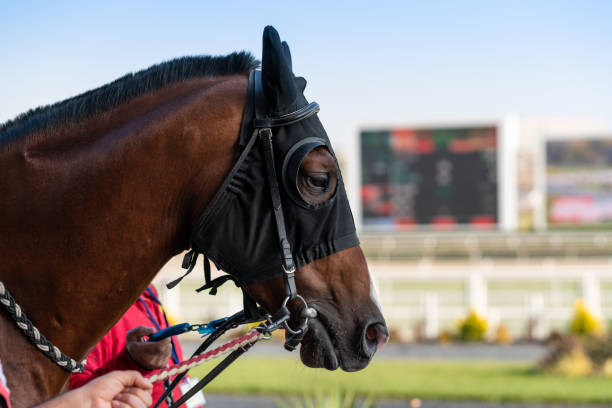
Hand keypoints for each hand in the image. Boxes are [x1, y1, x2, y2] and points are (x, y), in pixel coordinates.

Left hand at [34, 370, 151, 407]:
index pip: (148, 391)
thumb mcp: (119, 376)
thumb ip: (136, 377)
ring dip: (128, 400)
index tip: (127, 385)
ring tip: (114, 400)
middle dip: (133, 393)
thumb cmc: (99, 388)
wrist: (87, 401)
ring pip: (143, 406)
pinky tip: (113, 406)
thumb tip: (150, 385)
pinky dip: (124, 407)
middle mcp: (132, 402)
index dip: (141, 387)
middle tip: (119, 393)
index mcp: (132, 392)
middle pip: (148, 399)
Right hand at [126, 326, 171, 369]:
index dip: (165, 340)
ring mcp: (154, 364)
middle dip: (167, 342)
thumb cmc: (134, 343)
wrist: (133, 356)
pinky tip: (162, 349)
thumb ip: (141, 329)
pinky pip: (168, 357)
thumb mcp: (132, 334)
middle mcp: (147, 360)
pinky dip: (168, 351)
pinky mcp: (159, 366)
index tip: (166, 336)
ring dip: (168, 346)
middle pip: (164, 350)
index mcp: (140, 351)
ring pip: (167, 353)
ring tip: (162, 343)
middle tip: (165, 338)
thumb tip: (154, 330)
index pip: (158, 347)